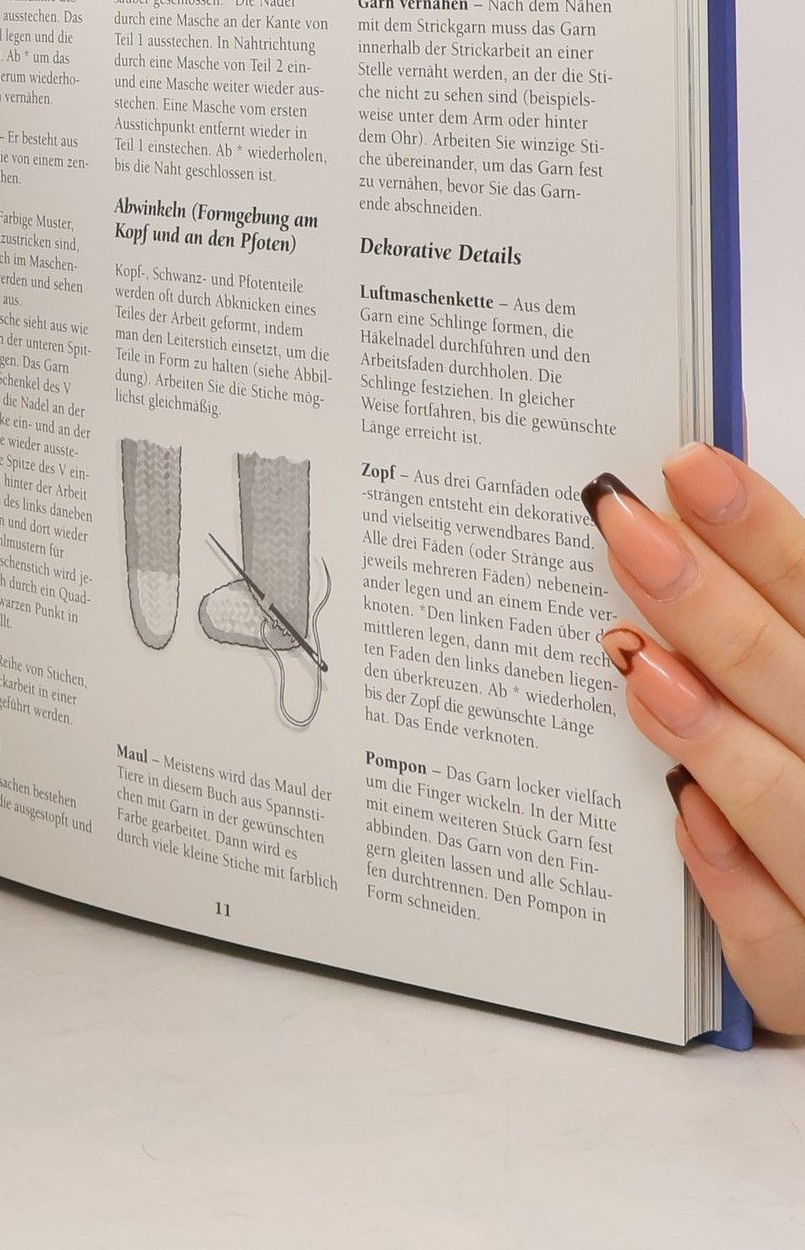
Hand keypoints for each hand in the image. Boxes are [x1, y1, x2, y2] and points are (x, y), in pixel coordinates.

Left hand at [587, 445, 804, 1034]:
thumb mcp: (793, 703)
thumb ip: (770, 643)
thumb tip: (677, 532)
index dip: (765, 535)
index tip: (686, 465)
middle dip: (718, 609)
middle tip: (625, 525)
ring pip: (801, 815)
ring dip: (720, 737)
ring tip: (635, 661)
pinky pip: (782, 947)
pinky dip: (734, 885)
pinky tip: (681, 816)